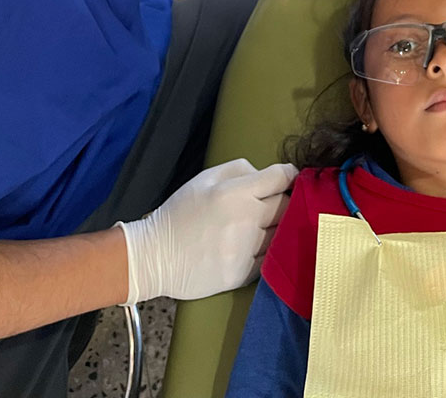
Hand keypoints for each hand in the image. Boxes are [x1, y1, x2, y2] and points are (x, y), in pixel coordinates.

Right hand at [116, 159, 297, 302]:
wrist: (155, 256)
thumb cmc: (180, 213)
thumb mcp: (205, 178)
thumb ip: (240, 169)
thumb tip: (268, 175)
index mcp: (234, 192)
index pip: (280, 178)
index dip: (289, 175)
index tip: (289, 178)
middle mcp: (245, 220)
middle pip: (288, 206)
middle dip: (286, 201)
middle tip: (276, 203)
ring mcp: (245, 250)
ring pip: (282, 234)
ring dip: (278, 228)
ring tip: (264, 226)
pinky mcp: (243, 275)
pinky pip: (269, 259)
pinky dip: (267, 251)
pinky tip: (255, 246)